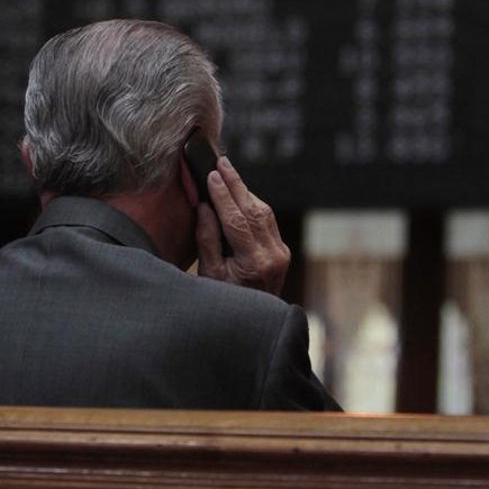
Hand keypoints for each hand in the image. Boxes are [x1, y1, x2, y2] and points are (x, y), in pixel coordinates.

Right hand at [195, 155, 290, 296]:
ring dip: (244, 191)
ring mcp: (281, 254)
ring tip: (227, 173)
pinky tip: (239, 194)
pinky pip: (267, 221)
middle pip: (253, 210)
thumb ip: (207, 239)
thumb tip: (205, 207)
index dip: (223, 195)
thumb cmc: (224, 301)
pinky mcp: (282, 252)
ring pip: (263, 212)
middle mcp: (272, 256)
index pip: (236, 219)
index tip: (211, 174)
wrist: (251, 325)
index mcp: (253, 263)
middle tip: (221, 163)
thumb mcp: (208, 274)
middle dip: (235, 184)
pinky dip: (252, 205)